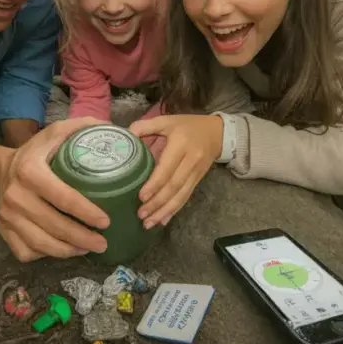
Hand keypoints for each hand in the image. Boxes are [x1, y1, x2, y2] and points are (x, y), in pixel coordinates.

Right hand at [0, 117, 110, 261]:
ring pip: (40, 243)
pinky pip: (26, 251)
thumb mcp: (57, 133)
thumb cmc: (38, 154)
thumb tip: (121, 132)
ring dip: (68, 251)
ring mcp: (6, 216)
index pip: (62, 197)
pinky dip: (47, 255)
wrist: (1, 170)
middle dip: (82, 238)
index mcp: (29, 170)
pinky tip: (64, 249)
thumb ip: (84, 128)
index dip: (86, 212)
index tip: (106, 221)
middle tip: (103, 243)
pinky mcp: (2, 231)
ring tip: (88, 249)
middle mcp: (14, 195)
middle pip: (53, 225)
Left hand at [128, 114, 222, 228]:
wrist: (217, 132)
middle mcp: (191, 160)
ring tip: (149, 223)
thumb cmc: (187, 126)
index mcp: (181, 144)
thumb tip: (125, 136)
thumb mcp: (166, 120)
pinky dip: (174, 210)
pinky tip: (163, 220)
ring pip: (181, 196)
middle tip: (141, 215)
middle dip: (157, 203)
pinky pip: (186, 197)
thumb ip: (145, 126)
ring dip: (165, 211)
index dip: (155, 184)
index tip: (141, 197)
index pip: (167, 168)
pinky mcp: (198, 180)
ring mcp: (197, 172)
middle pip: (174, 186)